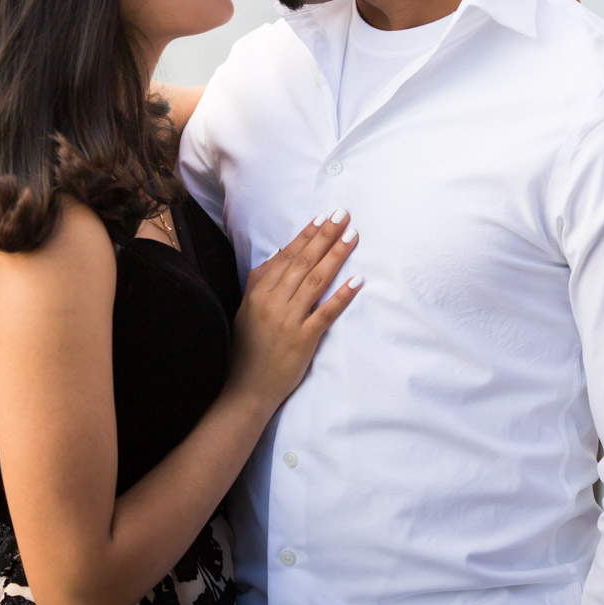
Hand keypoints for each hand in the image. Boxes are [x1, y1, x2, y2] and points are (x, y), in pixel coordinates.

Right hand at [228, 210, 360, 406]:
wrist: (247, 387)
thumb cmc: (248, 348)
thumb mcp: (248, 309)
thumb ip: (261, 281)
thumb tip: (280, 253)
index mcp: (258, 292)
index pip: (286, 256)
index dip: (306, 236)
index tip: (323, 218)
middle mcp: (272, 302)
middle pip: (303, 262)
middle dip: (325, 236)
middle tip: (343, 216)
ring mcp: (288, 320)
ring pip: (315, 280)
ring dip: (335, 256)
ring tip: (352, 237)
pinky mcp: (303, 339)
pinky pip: (326, 312)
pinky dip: (342, 295)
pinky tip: (356, 280)